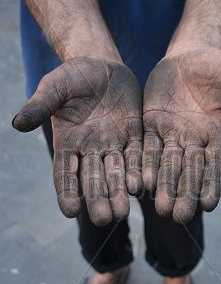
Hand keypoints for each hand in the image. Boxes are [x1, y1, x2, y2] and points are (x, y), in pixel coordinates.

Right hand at [13, 57, 142, 225]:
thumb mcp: (55, 86)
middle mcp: (90, 150)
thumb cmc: (73, 76)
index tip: (70, 211)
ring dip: (119, 193)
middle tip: (104, 218)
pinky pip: (136, 155)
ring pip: (116, 173)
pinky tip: (141, 186)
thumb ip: (41, 104)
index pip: (65, 173)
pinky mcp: (133, 135)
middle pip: (93, 179)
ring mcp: (113, 145)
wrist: (101, 65)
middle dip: (97, 199)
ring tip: (122, 212)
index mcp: (68, 143)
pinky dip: (138, 170)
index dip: (67, 191)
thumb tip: (17, 123)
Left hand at [142, 47, 220, 223]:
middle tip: (179, 217)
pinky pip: (148, 148)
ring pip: (167, 165)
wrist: (188, 57)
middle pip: (190, 172)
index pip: (216, 164)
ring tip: (160, 210)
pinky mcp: (153, 126)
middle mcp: (195, 140)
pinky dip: (146, 165)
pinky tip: (141, 184)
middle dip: (185, 194)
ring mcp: (172, 135)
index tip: (208, 205)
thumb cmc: (216, 66)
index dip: (212, 183)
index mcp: (218, 134)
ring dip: (164, 187)